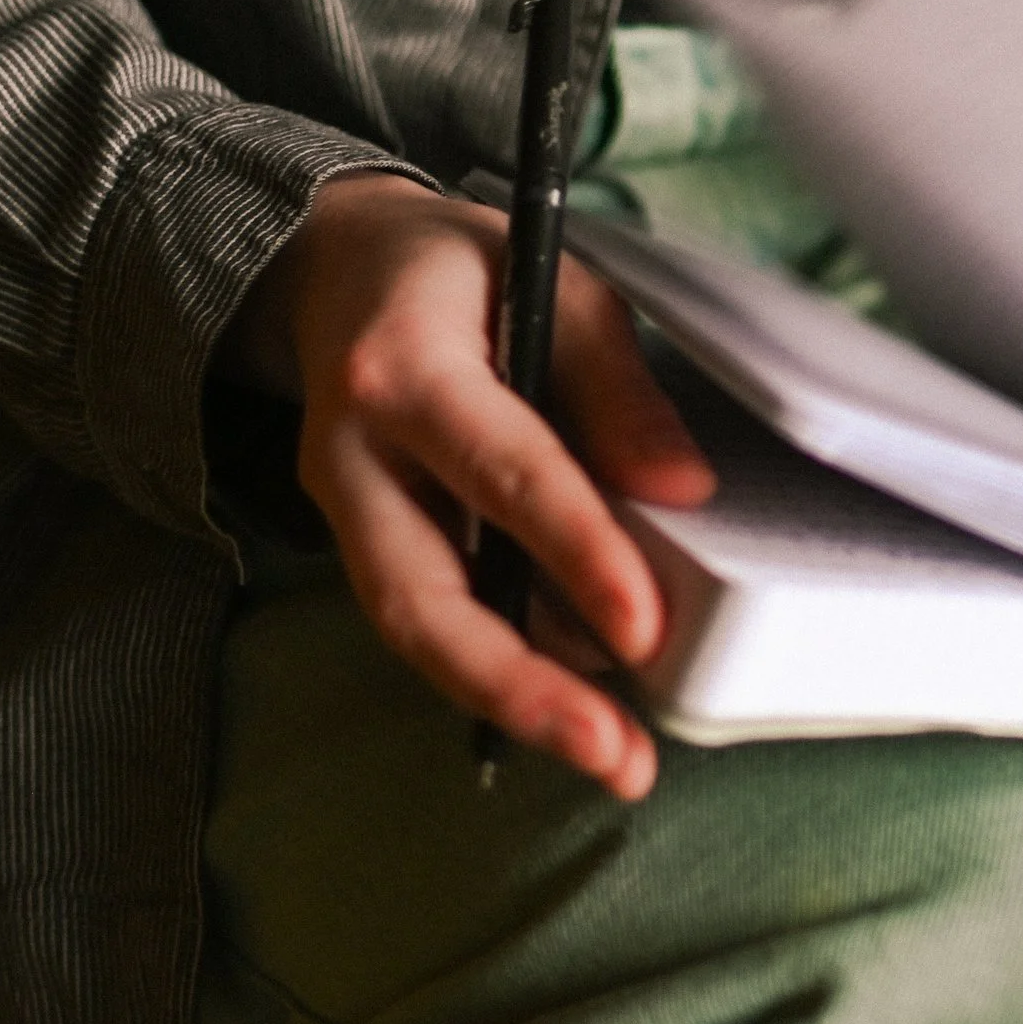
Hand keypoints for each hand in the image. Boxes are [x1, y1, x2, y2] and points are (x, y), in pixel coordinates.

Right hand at [225, 171, 713, 798]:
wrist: (336, 269)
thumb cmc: (461, 271)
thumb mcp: (554, 279)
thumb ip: (617, 384)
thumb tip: (685, 489)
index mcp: (401, 368)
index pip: (501, 471)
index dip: (576, 553)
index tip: (645, 629)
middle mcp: (351, 455)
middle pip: (421, 597)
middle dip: (520, 686)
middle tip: (614, 751)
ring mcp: (345, 510)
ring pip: (417, 630)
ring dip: (516, 702)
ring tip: (615, 754)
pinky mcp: (364, 544)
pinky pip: (430, 620)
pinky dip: (503, 671)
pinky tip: (579, 709)